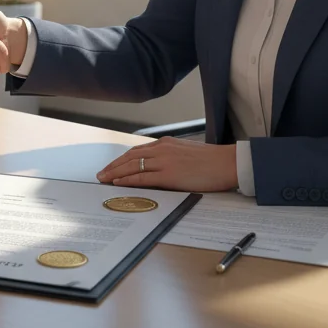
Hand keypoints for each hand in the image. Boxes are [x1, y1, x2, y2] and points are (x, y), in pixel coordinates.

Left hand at [96, 137, 238, 191]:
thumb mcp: (186, 153)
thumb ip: (170, 156)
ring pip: (132, 166)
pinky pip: (143, 177)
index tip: (111, 166)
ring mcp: (165, 161)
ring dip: (115, 173)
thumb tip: (158, 167)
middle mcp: (162, 149)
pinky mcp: (169, 174)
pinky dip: (128, 180)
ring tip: (104, 179)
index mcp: (166, 143)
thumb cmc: (211, 161)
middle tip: (100, 174)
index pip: (137, 151)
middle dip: (113, 166)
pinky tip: (118, 183)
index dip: (121, 159)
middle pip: (130, 157)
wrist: (227, 163)